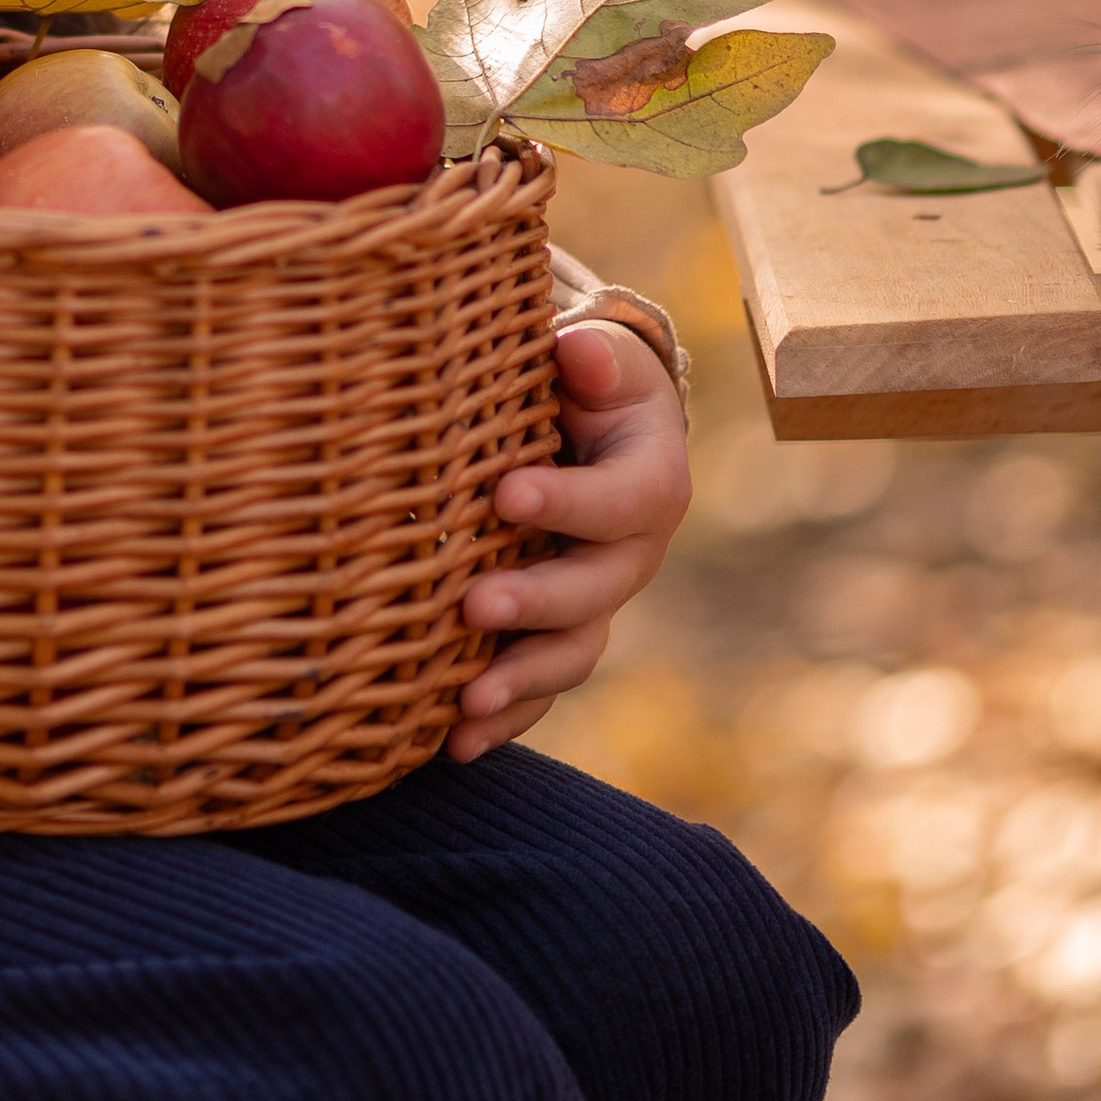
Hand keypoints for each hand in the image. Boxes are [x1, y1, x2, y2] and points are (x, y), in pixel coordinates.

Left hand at [444, 322, 691, 763]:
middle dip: (535, 602)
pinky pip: (538, 688)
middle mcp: (630, 556)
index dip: (568, 502)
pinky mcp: (555, 636)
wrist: (594, 432)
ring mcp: (594, 604)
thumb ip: (592, 361)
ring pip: (570, 654)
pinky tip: (451, 747)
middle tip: (474, 602)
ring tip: (463, 705)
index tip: (504, 492)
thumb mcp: (597, 362)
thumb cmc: (585, 385)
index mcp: (649, 483)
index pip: (621, 501)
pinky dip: (503, 721)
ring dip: (519, 683)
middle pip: (595, 592)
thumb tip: (577, 354)